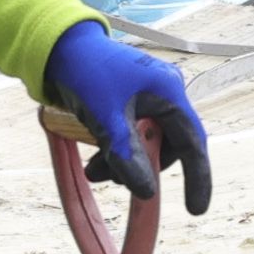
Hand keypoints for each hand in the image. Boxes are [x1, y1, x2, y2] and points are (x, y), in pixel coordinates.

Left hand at [44, 19, 212, 213]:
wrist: (56, 45)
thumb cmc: (85, 73)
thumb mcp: (106, 117)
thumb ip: (127, 155)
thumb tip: (147, 192)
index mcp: (169, 92)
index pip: (192, 142)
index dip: (197, 177)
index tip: (195, 209)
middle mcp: (164, 94)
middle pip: (166, 146)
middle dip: (143, 168)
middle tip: (113, 180)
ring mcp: (146, 97)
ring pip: (146, 143)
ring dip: (124, 162)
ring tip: (95, 171)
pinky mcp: (128, 101)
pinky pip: (132, 135)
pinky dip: (117, 150)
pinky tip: (95, 160)